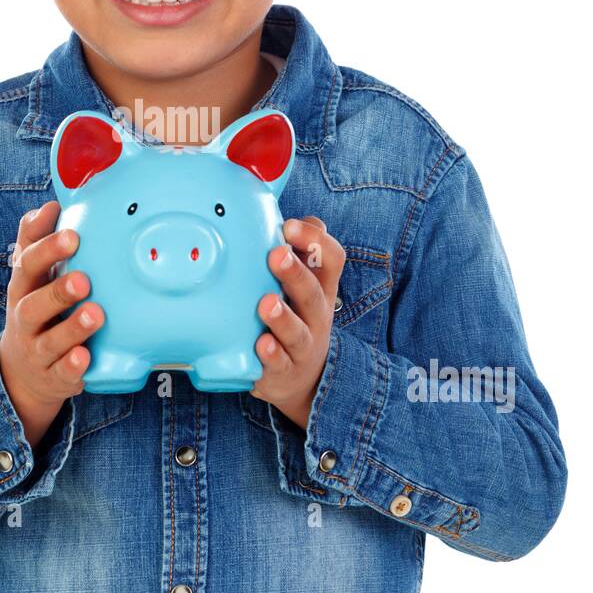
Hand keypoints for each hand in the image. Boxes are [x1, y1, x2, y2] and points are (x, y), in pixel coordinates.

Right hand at [0, 200, 102, 448]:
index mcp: (22, 288)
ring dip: (73, 328)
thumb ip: (36, 239)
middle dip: (59, 292)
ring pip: (51, 341)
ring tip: (96, 314)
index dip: (48, 249)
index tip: (73, 235)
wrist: (23, 371)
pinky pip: (61, 374)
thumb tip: (49, 205)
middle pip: (34, 305)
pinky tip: (86, 357)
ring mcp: (37, 351)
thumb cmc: (36, 309)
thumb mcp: (30, 276)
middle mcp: (25, 319)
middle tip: (85, 280)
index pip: (27, 265)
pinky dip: (72, 367)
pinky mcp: (53, 378)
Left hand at [249, 216, 346, 431]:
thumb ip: (293, 251)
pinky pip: (279, 365)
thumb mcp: (300, 284)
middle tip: (276, 255)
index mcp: (320, 288)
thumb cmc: (294, 317)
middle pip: (312, 293)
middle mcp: (316, 315)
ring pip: (297, 332)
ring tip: (266, 303)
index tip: (290, 226)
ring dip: (282, 317)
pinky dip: (271, 356)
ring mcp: (302, 346)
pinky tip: (260, 345)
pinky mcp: (283, 372)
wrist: (299, 379)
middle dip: (295, 274)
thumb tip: (277, 213)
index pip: (331, 259)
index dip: (315, 241)